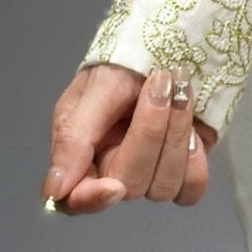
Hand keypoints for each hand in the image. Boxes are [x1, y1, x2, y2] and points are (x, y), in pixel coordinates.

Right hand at [42, 63, 218, 214]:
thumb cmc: (122, 66)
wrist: (171, 49)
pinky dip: (195, 159)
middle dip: (149, 133)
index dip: (93, 200)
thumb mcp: (94, 91)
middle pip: (129, 186)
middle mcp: (115, 173)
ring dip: (175, 136)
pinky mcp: (185, 170)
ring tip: (179, 93)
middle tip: (158, 85)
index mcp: (81, 158)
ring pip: (163, 188)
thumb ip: (73, 137)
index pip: (77, 202)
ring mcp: (152, 174)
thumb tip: (55, 190)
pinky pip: (192, 188)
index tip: (112, 187)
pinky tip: (193, 130)